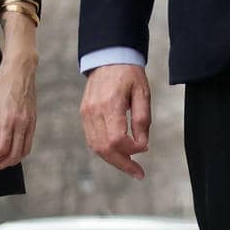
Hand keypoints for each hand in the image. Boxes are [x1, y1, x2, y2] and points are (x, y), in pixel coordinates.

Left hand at [0, 23, 38, 170]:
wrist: (21, 69)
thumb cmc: (3, 82)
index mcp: (9, 119)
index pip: (2, 148)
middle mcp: (22, 123)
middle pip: (14, 154)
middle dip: (1, 163)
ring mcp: (30, 122)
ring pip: (24, 151)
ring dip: (12, 160)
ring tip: (0, 160)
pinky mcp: (34, 120)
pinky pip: (29, 141)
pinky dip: (20, 150)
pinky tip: (11, 148)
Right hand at [80, 63, 151, 179]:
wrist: (108, 56)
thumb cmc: (129, 73)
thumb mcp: (143, 92)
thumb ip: (143, 119)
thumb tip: (142, 145)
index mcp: (110, 104)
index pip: (116, 140)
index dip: (131, 150)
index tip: (145, 147)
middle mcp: (94, 111)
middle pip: (104, 149)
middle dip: (122, 164)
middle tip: (138, 173)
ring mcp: (86, 114)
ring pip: (96, 147)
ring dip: (113, 160)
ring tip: (130, 165)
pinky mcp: (84, 114)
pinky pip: (92, 139)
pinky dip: (105, 150)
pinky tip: (118, 152)